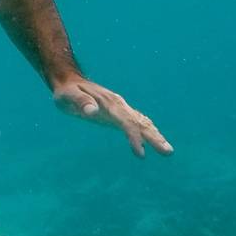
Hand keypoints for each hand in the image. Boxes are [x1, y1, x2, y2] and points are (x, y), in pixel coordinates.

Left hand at [53, 77, 172, 157]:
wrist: (69, 81)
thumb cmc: (67, 91)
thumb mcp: (68, 96)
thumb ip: (80, 102)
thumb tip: (92, 111)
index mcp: (109, 103)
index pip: (125, 122)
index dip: (134, 137)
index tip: (141, 154)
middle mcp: (118, 105)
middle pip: (139, 122)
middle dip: (154, 137)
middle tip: (168, 152)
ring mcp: (119, 108)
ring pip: (141, 122)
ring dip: (155, 135)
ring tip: (167, 150)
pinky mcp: (117, 112)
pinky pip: (136, 121)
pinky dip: (147, 130)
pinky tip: (155, 138)